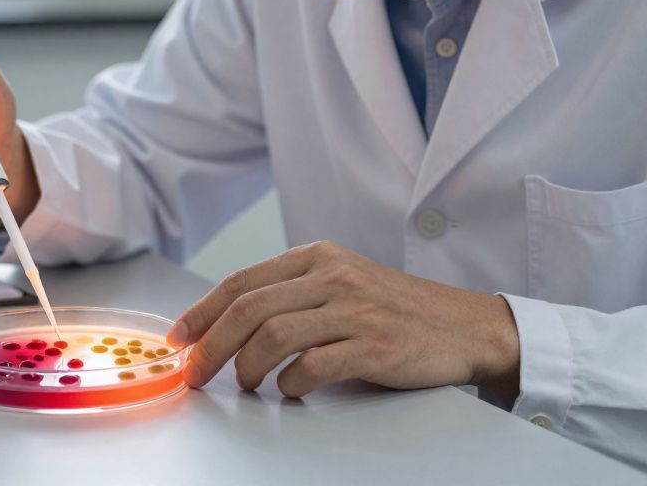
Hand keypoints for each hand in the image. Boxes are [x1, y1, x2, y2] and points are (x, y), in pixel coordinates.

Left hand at [169, 241, 519, 402]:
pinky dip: (290, 384)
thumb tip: (225, 324)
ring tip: (246, 384)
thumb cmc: (397, 310)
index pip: (242, 281)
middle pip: (248, 308)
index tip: (179, 339)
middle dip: (211, 344)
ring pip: (273, 336)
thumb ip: (293, 293)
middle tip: (195, 372)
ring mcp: (355, 309)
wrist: (467, 326)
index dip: (201, 311)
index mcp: (318, 256)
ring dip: (247, 367)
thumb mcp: (342, 282)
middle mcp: (334, 276)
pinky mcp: (376, 345)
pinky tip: (290, 390)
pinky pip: (313, 366)